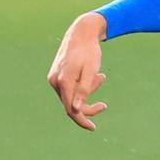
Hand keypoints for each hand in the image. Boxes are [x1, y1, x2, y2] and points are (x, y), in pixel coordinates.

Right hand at [48, 11, 109, 130]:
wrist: (82, 32)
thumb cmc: (89, 51)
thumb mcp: (91, 71)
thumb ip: (84, 90)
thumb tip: (76, 110)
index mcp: (63, 81)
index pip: (71, 109)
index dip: (82, 120)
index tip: (93, 128)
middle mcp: (55, 81)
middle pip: (71, 104)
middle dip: (88, 104)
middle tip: (104, 105)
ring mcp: (54, 78)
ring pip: (72, 95)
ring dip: (88, 91)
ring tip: (101, 77)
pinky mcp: (57, 75)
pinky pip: (71, 87)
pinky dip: (83, 85)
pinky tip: (97, 75)